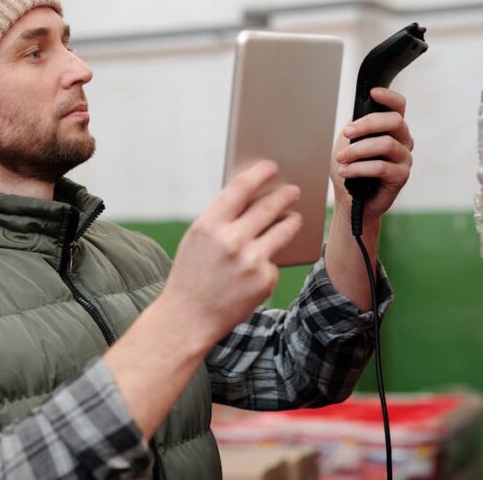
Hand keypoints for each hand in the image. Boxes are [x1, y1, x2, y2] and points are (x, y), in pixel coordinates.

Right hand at [161, 160, 301, 340]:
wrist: (188, 317)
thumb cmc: (192, 274)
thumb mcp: (197, 239)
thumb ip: (222, 218)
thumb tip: (254, 196)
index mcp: (208, 225)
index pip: (240, 187)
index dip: (259, 173)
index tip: (271, 166)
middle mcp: (231, 240)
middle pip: (268, 206)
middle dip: (284, 195)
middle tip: (293, 190)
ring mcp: (250, 261)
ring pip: (284, 230)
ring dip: (292, 220)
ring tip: (294, 217)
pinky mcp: (264, 280)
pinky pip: (274, 261)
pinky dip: (269, 261)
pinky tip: (259, 267)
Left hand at [331, 87, 413, 220]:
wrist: (350, 199)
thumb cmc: (351, 168)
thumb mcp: (349, 142)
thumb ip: (356, 127)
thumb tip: (356, 119)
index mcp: (392, 128)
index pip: (398, 106)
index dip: (389, 97)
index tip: (373, 93)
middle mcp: (403, 140)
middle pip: (394, 121)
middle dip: (366, 125)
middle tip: (346, 133)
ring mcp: (404, 158)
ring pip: (386, 144)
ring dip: (358, 150)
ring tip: (340, 159)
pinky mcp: (401, 176)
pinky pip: (381, 167)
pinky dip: (359, 168)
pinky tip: (344, 172)